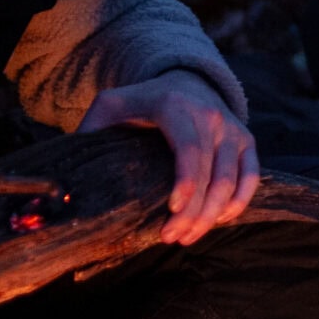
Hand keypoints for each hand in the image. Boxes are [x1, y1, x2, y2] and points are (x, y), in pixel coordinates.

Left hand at [78, 72, 260, 244]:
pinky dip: (238, 203)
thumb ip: (92, 130)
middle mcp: (211, 116)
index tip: (171, 212)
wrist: (188, 80)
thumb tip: (67, 176)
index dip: (185, 184)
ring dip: (213, 216)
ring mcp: (233, 130)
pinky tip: (220, 221)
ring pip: (232, 181)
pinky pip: (251, 178)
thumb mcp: (112, 105)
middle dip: (194, 213)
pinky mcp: (247, 142)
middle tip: (171, 238)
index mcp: (176, 106)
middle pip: (210, 174)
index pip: (188, 150)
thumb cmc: (143, 101)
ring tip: (189, 237)